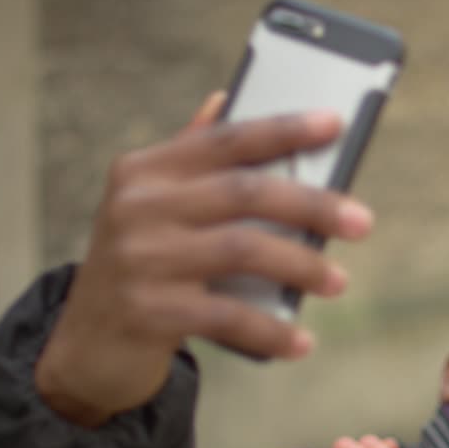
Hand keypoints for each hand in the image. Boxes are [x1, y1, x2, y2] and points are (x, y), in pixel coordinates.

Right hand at [35, 93, 374, 425]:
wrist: (86, 348)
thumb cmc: (142, 268)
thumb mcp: (155, 210)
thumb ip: (191, 160)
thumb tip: (227, 99)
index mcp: (146, 170)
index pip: (225, 139)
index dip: (284, 129)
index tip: (335, 124)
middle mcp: (138, 206)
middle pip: (244, 193)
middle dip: (312, 204)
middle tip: (362, 221)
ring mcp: (140, 259)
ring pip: (243, 251)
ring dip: (301, 266)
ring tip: (339, 281)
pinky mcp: (148, 312)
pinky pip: (228, 316)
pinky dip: (272, 329)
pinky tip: (302, 341)